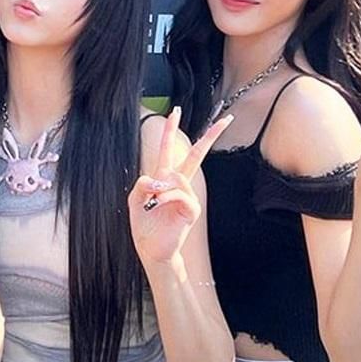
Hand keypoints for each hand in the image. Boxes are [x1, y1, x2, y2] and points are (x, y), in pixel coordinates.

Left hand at [128, 107, 231, 265]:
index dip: (170, 131)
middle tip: (225, 119)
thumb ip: (142, 184)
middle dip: (209, 137)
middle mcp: (178, 184)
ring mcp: (188, 197)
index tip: (174, 112)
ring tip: (152, 203)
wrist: (152, 250)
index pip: (168, 150)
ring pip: (177, 178)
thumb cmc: (144, 225)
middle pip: (195, 155)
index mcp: (163, 179)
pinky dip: (166, 197)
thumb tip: (155, 179)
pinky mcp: (192, 209)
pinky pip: (180, 194)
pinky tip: (158, 205)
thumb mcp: (135, 200)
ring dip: (160, 189)